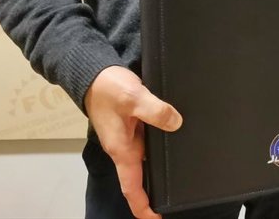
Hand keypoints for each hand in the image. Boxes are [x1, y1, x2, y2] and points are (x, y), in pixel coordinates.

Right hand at [83, 65, 181, 218]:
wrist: (96, 74)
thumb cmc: (108, 88)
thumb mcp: (133, 97)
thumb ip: (155, 111)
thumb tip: (176, 123)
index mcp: (122, 149)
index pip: (131, 187)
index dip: (143, 206)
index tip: (156, 218)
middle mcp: (126, 148)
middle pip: (140, 178)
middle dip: (155, 192)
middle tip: (178, 198)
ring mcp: (130, 138)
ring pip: (146, 160)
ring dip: (159, 170)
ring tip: (182, 175)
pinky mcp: (135, 126)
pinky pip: (149, 143)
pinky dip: (160, 149)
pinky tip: (177, 141)